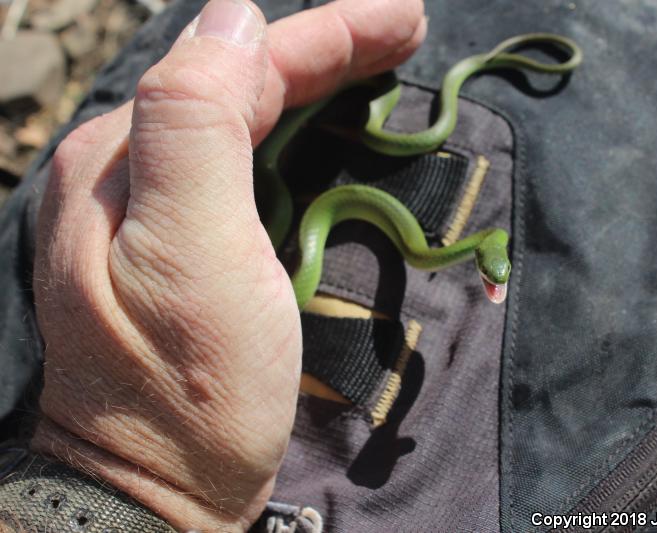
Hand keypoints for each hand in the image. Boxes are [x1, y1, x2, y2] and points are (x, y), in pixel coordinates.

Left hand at [31, 0, 425, 529]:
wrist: (159, 486)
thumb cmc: (187, 386)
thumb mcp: (187, 255)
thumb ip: (194, 124)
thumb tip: (231, 18)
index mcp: (124, 160)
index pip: (236, 66)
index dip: (325, 34)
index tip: (404, 19)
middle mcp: (127, 170)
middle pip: (239, 82)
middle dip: (326, 47)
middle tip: (406, 28)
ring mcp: (151, 208)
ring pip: (242, 116)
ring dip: (314, 80)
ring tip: (380, 59)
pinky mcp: (180, 244)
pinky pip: (240, 161)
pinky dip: (293, 129)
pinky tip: (327, 120)